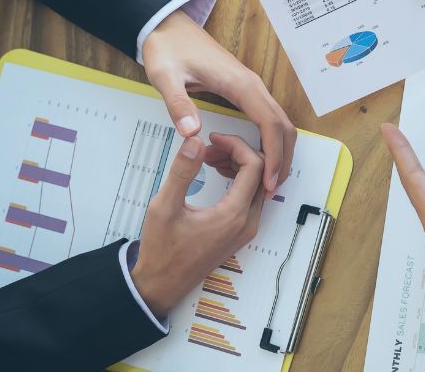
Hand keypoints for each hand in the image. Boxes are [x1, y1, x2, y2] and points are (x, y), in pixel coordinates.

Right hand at [131, 134, 265, 317]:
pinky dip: (239, 179)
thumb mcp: (163, 207)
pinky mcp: (241, 231)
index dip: (236, 145)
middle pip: (262, 173)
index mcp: (233, 215)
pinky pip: (251, 197)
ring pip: (258, 184)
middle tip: (210, 147)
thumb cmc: (162, 250)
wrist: (162, 284)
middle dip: (238, 152)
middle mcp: (248, 223)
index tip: (213, 139)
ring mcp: (247, 229)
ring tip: (208, 158)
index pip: (255, 166)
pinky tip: (216, 173)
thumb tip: (195, 141)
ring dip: (239, 165)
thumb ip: (182, 172)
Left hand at [142, 10, 295, 196]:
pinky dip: (269, 141)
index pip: (270, 124)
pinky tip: (255, 160)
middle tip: (271, 190)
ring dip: (279, 152)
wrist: (167, 26)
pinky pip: (267, 119)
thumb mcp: (165, 77)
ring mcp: (251, 88)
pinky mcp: (245, 91)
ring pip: (279, 123)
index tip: (268, 181)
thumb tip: (193, 133)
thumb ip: (178, 104)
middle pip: (283, 126)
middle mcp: (252, 86)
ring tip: (266, 181)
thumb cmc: (168, 48)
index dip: (274, 155)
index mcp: (240, 85)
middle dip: (283, 159)